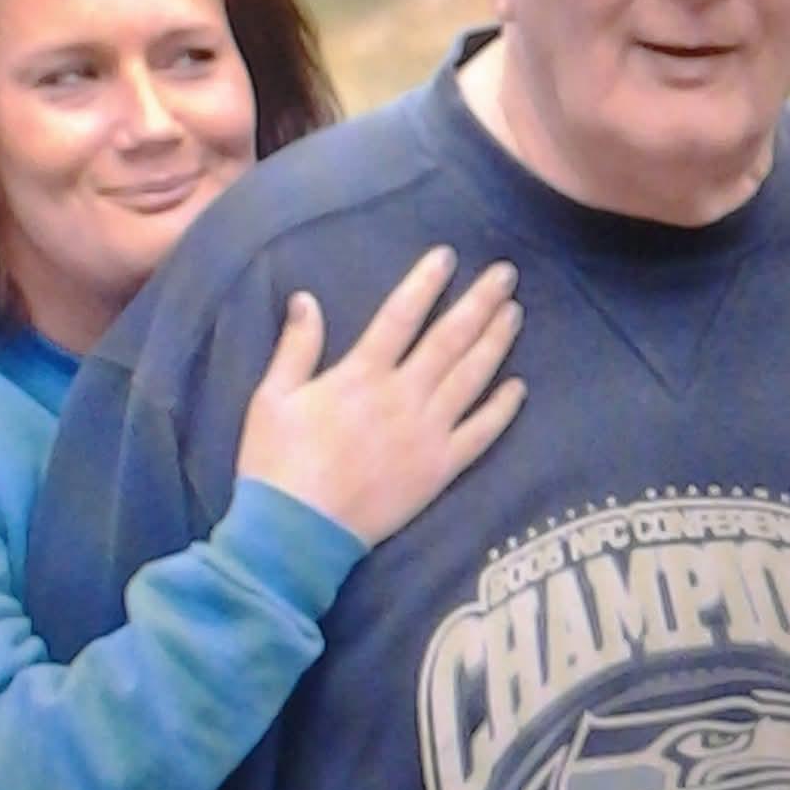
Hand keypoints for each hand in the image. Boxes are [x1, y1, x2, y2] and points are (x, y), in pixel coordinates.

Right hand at [236, 246, 525, 545]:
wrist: (295, 534)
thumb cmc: (275, 464)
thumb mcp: (271, 398)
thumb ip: (296, 346)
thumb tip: (305, 297)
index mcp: (360, 375)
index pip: (401, 315)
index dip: (425, 282)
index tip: (448, 256)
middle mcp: (402, 397)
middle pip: (449, 340)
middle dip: (479, 303)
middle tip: (506, 273)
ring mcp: (427, 434)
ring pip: (471, 378)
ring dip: (495, 343)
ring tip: (514, 313)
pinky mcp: (439, 470)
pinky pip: (480, 435)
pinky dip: (502, 409)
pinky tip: (519, 387)